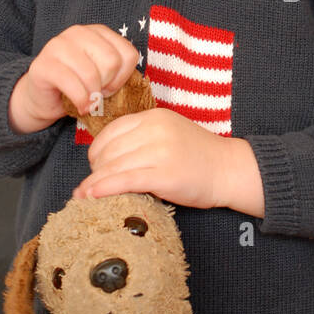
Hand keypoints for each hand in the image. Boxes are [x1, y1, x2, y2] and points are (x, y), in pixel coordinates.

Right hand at [8, 25, 139, 132]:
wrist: (43, 98)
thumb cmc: (79, 87)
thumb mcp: (105, 75)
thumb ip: (119, 72)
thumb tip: (137, 84)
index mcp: (98, 32)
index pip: (128, 54)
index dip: (124, 78)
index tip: (111, 87)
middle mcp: (77, 33)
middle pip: (112, 62)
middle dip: (108, 86)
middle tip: (98, 94)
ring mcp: (57, 46)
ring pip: (92, 75)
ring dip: (93, 96)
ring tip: (88, 101)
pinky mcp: (43, 65)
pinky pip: (72, 85)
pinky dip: (81, 102)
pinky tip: (81, 107)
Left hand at [71, 107, 235, 208]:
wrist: (230, 170)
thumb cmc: (199, 156)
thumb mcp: (169, 134)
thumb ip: (142, 138)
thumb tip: (106, 158)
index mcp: (154, 117)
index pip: (112, 131)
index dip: (97, 150)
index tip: (95, 166)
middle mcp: (155, 130)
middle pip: (109, 150)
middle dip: (95, 170)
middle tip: (93, 185)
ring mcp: (160, 151)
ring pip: (114, 167)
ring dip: (94, 183)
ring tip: (83, 196)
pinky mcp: (164, 175)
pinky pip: (124, 181)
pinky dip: (104, 189)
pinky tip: (92, 196)